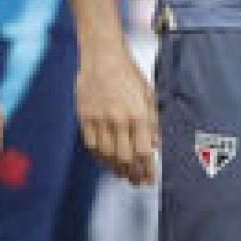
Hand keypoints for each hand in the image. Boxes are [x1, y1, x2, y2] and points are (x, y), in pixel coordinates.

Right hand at [77, 47, 158, 183]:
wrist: (102, 57)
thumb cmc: (129, 74)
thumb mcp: (149, 95)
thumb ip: (153, 122)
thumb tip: (155, 145)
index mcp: (138, 115)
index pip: (144, 152)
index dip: (147, 169)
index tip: (150, 179)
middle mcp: (119, 121)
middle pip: (126, 158)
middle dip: (133, 174)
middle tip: (138, 182)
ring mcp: (100, 120)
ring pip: (107, 155)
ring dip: (116, 169)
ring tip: (124, 176)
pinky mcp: (85, 118)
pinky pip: (92, 146)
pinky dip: (100, 158)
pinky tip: (107, 162)